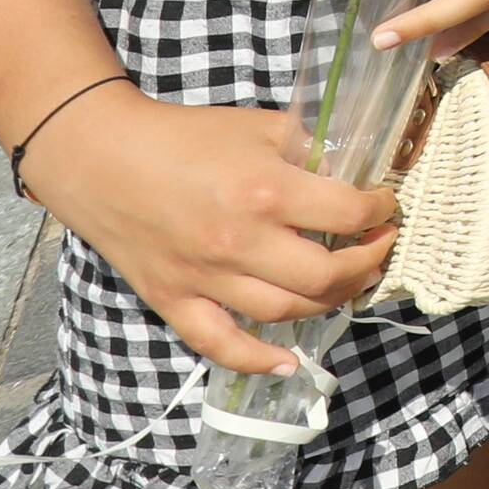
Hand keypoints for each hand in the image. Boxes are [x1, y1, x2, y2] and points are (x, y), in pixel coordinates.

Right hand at [18, 84, 398, 377]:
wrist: (103, 158)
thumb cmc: (185, 136)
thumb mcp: (260, 126)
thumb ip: (308, 150)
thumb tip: (348, 176)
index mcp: (265, 192)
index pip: (347, 214)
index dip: (379, 211)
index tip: (385, 205)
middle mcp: (239, 242)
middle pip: (323, 276)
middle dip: (366, 265)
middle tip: (378, 248)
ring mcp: (204, 278)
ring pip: (283, 313)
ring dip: (327, 304)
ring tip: (346, 285)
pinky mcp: (173, 300)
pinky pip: (219, 344)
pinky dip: (256, 361)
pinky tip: (287, 362)